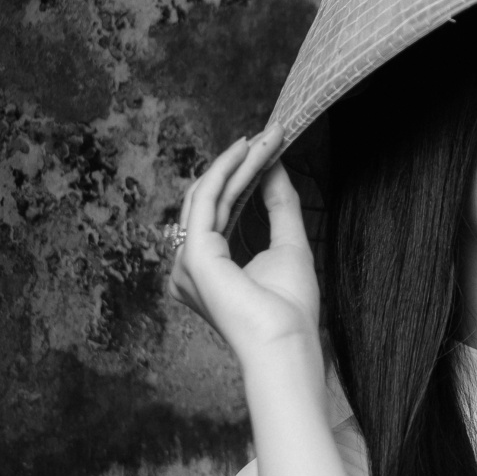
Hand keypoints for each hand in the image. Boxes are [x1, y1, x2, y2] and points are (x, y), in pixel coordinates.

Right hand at [167, 128, 321, 372]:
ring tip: (264, 138)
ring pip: (209, 194)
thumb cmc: (290, 309)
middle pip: (210, 200)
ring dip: (238, 162)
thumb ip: (279, 205)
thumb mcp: (289, 244)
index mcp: (208, 268)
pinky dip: (228, 170)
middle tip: (268, 135)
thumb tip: (275, 166)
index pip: (218, 211)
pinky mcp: (193, 253)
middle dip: (239, 164)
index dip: (240, 177)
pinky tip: (248, 150)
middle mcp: (189, 265)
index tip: (267, 149)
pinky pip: (208, 198)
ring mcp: (186, 260)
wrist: (286, 340)